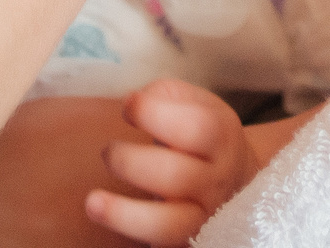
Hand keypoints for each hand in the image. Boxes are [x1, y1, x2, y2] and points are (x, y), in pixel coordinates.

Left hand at [89, 80, 257, 243]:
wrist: (236, 181)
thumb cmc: (202, 136)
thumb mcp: (197, 105)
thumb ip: (165, 96)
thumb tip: (132, 104)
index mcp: (222, 138)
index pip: (197, 128)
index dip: (155, 115)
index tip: (127, 108)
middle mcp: (215, 181)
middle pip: (177, 176)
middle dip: (131, 162)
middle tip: (108, 151)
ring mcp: (202, 218)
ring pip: (168, 226)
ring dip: (123, 214)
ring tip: (92, 202)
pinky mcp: (186, 242)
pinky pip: (161, 247)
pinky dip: (133, 237)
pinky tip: (111, 223)